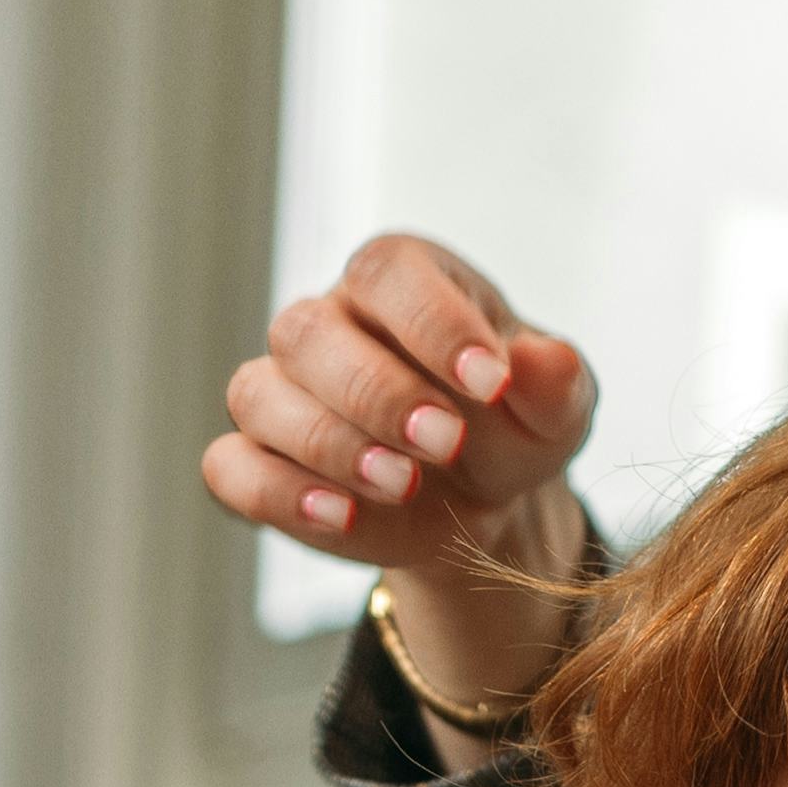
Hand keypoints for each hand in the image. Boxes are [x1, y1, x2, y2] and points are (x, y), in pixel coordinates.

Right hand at [198, 231, 597, 716]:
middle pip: (307, 331)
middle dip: (376, 393)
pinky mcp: (260, 460)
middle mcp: (330, 324)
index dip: (431, 321)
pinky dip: (278, 494)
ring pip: (258, 395)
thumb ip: (555, 383)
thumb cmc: (514, 426)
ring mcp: (285, 391)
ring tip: (402, 485)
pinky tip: (339, 516)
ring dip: (326, 443)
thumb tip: (547, 361)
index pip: (388, 270)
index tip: (490, 382)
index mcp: (402, 284)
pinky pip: (231, 467)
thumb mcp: (556, 409)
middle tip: (446, 443)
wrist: (485, 501)